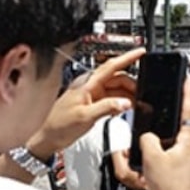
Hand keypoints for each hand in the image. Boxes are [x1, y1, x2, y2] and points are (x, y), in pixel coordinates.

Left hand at [27, 48, 142, 156]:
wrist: (47, 137)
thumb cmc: (59, 125)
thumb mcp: (85, 116)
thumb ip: (107, 107)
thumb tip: (126, 102)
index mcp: (87, 84)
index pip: (111, 66)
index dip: (128, 57)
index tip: (141, 52)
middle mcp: (90, 86)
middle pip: (117, 77)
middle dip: (132, 84)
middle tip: (142, 94)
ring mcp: (93, 95)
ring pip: (116, 88)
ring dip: (127, 95)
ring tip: (136, 103)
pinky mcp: (94, 104)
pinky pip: (112, 98)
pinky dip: (121, 102)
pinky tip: (124, 109)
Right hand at [139, 75, 189, 189]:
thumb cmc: (170, 186)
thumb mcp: (151, 156)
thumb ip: (147, 138)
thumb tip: (148, 136)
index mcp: (189, 139)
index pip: (188, 108)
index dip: (187, 91)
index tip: (188, 77)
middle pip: (180, 125)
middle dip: (169, 119)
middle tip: (162, 111)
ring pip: (175, 141)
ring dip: (164, 139)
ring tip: (153, 149)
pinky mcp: (186, 168)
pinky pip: (173, 153)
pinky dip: (164, 152)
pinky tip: (156, 160)